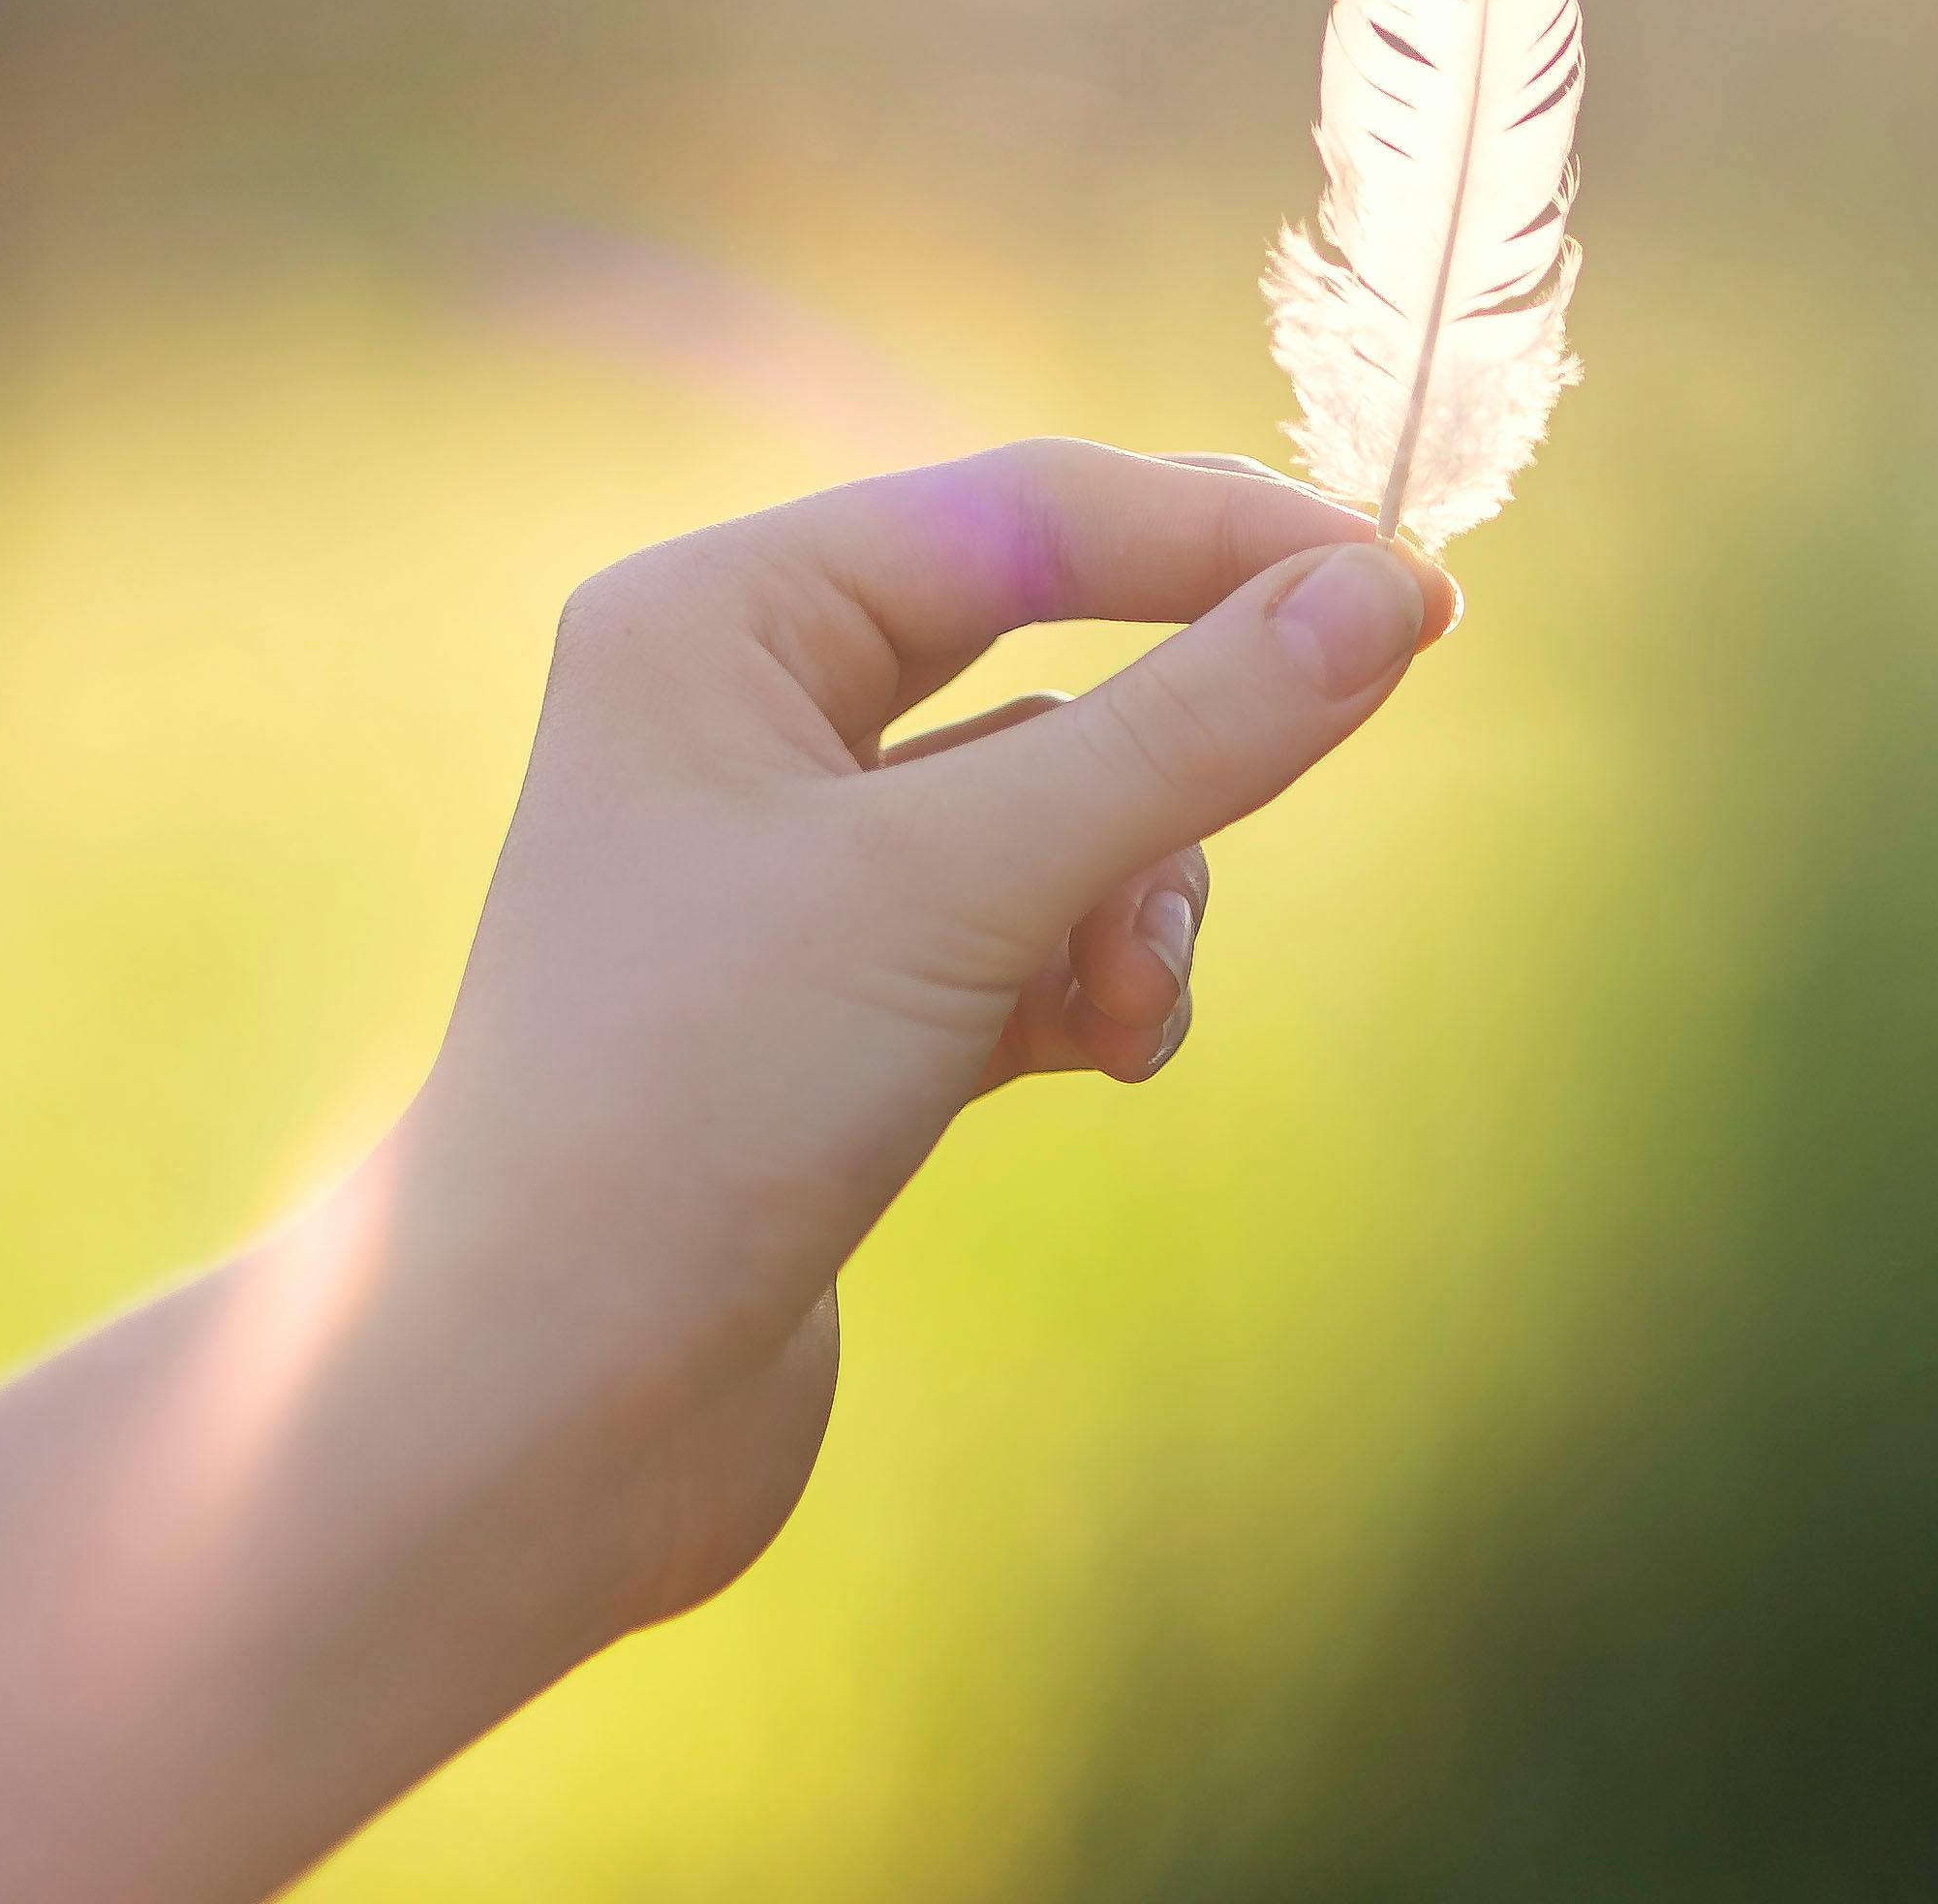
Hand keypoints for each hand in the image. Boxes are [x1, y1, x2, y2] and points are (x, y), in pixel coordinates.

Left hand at [368, 442, 1454, 1643]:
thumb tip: (1385, 599)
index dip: (1221, 537)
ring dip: (1140, 886)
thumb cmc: (688, 1103)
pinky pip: (1032, 926)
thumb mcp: (956, 891)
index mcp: (715, 620)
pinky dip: (1097, 976)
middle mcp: (740, 714)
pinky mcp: (841, 1009)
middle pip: (1048, 640)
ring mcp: (790, 868)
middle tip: (1370, 690)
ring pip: (1060, 802)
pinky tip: (1111, 1052)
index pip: (1020, 513)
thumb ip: (1183, 735)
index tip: (1407, 586)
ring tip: (1136, 1000)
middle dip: (1184, 718)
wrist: (530, 1423)